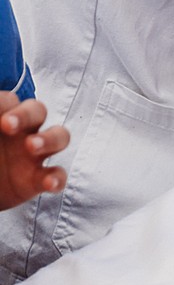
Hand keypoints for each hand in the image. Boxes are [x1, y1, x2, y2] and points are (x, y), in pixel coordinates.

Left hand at [0, 94, 68, 210]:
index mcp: (5, 118)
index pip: (8, 101)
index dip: (2, 103)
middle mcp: (22, 132)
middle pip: (37, 111)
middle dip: (25, 115)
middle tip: (7, 124)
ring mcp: (33, 155)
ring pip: (58, 137)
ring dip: (48, 139)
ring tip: (31, 146)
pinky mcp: (37, 180)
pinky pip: (57, 174)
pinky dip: (57, 178)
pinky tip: (49, 182)